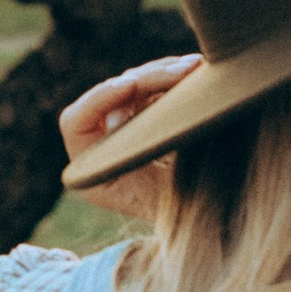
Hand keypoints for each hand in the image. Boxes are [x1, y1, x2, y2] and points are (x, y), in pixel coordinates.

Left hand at [59, 54, 201, 215]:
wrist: (215, 224)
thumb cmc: (191, 218)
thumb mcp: (173, 197)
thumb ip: (158, 159)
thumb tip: (157, 108)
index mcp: (93, 174)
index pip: (76, 122)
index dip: (99, 98)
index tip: (131, 85)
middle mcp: (103, 148)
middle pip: (113, 95)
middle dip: (149, 78)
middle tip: (185, 71)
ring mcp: (126, 131)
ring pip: (137, 85)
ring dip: (166, 73)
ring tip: (197, 67)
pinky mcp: (149, 119)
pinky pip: (156, 88)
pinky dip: (176, 79)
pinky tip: (199, 71)